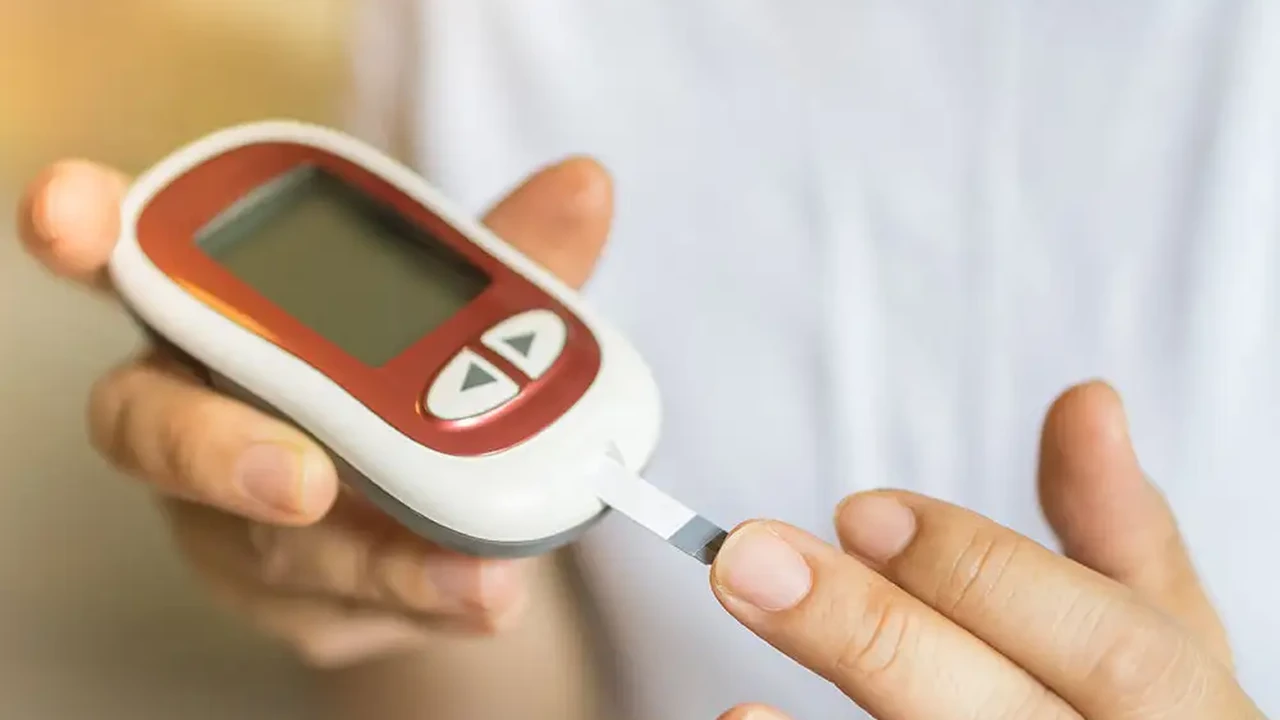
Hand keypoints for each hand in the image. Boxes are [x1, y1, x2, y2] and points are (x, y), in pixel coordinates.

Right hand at [17, 156, 613, 666]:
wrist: (439, 515)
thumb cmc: (416, 386)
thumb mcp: (466, 319)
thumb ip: (512, 262)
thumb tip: (586, 187)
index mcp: (224, 316)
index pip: (129, 264)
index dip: (85, 232)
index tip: (69, 208)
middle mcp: (201, 415)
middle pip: (156, 430)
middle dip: (224, 453)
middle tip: (306, 480)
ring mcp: (232, 521)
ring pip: (269, 545)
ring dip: (375, 559)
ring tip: (477, 576)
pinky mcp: (292, 599)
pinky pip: (346, 609)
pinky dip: (425, 602)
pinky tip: (488, 597)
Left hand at [711, 382, 1263, 718]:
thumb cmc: (1150, 709)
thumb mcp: (1160, 618)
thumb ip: (1113, 520)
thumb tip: (1085, 402)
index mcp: (1180, 705)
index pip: (1104, 644)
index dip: (978, 572)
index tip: (859, 511)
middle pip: (1000, 712)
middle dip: (874, 630)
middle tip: (753, 558)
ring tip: (734, 677)